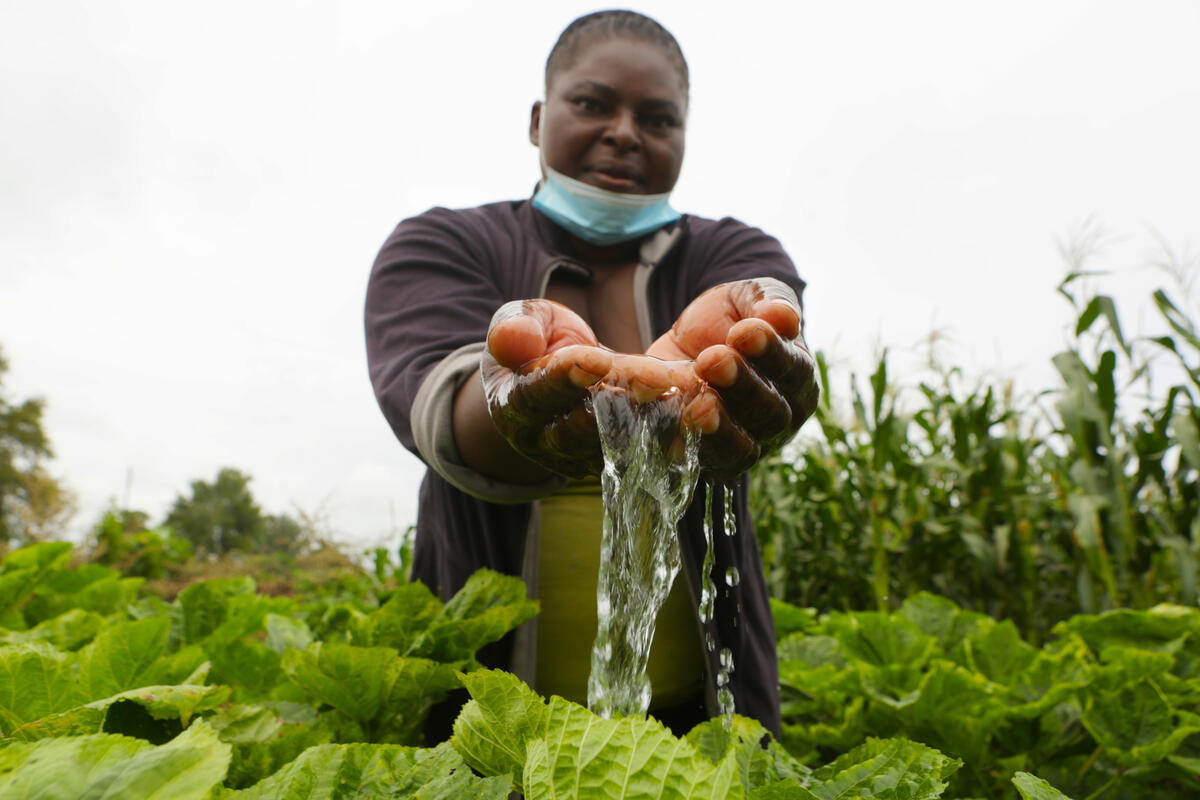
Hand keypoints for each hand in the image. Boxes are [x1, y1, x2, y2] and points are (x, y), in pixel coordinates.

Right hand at [482, 299, 700, 477]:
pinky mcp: (614, 463)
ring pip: (616, 445)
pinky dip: (669, 433)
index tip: (596, 358)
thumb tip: (511, 339)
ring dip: (651, 422)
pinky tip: (696, 413)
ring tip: (681, 396)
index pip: (535, 394)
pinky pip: (643, 452)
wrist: (557, 373)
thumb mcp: (525, 321)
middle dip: (618, 403)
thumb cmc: (538, 339)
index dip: (563, 378)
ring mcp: (579, 458)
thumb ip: (518, 326)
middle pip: (579, 427)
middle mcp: (543, 442)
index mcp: (513, 406)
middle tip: (655, 381)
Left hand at [647, 278, 818, 480]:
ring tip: (699, 404)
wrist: (683, 342)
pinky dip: (693, 447)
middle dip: (741, 385)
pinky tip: (678, 427)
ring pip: (743, 446)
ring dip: (721, 426)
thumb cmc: (727, 319)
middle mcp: (780, 417)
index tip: (745, 332)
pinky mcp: (712, 460)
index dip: (771, 352)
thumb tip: (783, 315)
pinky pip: (708, 463)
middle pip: (770, 412)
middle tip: (712, 360)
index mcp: (797, 376)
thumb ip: (766, 300)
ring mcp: (748, 443)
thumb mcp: (745, 298)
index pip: (793, 369)